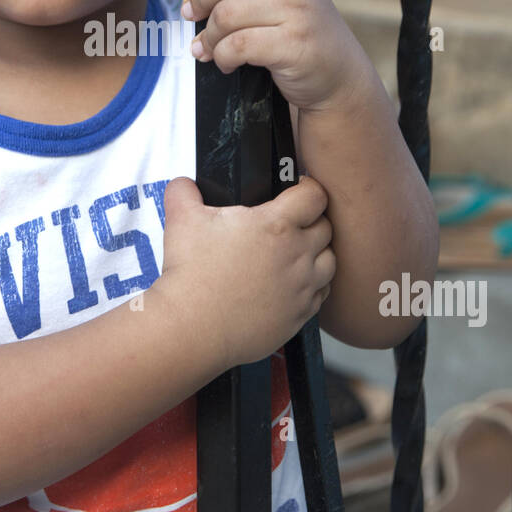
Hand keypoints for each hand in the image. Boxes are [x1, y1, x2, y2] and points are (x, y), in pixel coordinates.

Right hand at [159, 174, 335, 370]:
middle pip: (326, 227)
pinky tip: (292, 284)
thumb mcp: (182, 219)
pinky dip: (312, 286)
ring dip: (317, 253)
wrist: (192, 326)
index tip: (298, 190)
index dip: (308, 188)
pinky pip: (321, 294)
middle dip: (312, 220)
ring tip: (296, 254)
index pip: (315, 195)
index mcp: (277, 225)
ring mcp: (302, 288)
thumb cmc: (190, 274)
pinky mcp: (299, 315)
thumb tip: (183, 184)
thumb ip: (184, 192)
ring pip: (330, 262)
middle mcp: (297, 255)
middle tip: (292, 223)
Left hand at [181, 0, 369, 112]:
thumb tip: (192, 1)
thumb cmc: (299, 33)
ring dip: (208, 37)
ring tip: (208, 48)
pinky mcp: (292, 44)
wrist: (339, 73)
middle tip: (192, 14)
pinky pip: (236, 46)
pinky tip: (227, 62)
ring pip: (225, 15)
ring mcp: (296, 11)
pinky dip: (222, 57)